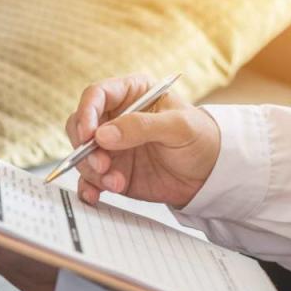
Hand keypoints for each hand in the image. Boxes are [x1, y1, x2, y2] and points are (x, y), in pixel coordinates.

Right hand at [67, 75, 220, 207]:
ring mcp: (109, 146)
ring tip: (116, 183)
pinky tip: (95, 195)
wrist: (209, 174)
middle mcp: (114, 118)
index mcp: (130, 94)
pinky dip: (88, 187)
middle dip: (85, 147)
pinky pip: (88, 178)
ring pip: (82, 154)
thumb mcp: (179, 127)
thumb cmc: (201, 138)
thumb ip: (142, 126)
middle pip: (80, 126)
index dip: (86, 113)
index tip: (89, 135)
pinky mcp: (109, 170)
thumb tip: (103, 135)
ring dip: (92, 171)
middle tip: (102, 164)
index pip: (96, 95)